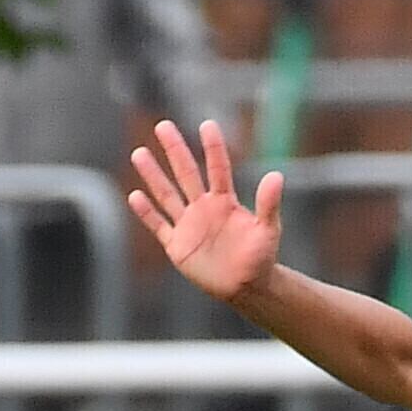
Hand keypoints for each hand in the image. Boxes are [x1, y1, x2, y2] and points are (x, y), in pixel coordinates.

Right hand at [128, 119, 281, 305]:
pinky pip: (159, 226)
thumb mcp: (268, 230)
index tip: (208, 124)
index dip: (213, 148)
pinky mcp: (177, 246)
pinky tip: (135, 196)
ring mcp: (188, 225)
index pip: (217, 169)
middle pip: (186, 173)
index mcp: (225, 201)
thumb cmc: (261, 257)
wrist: (246, 286)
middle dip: (175, 150)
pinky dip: (147, 213)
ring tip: (139, 153)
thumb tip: (276, 175)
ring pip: (167, 195)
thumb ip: (268, 204)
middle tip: (163, 126)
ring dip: (153, 176)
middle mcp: (203, 207)